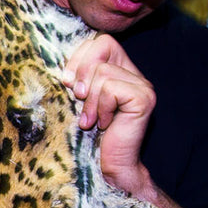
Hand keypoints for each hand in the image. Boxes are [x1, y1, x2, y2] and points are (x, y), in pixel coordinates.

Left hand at [62, 35, 157, 198]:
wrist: (111, 166)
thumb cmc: (90, 136)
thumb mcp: (79, 100)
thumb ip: (77, 78)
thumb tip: (64, 71)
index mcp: (120, 70)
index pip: (100, 41)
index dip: (79, 57)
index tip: (68, 83)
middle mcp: (134, 74)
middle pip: (102, 47)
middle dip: (82, 72)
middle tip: (77, 98)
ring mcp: (142, 85)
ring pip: (103, 71)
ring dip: (90, 99)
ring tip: (91, 120)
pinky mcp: (143, 98)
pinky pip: (110, 88)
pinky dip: (100, 107)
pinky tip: (104, 124)